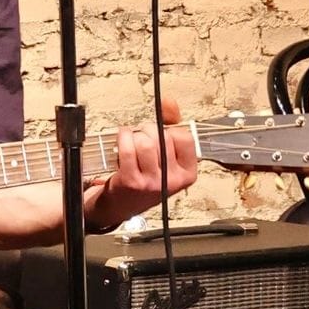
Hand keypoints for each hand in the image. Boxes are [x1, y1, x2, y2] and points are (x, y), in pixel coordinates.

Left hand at [85, 98, 200, 230]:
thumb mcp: (166, 158)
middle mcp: (172, 180)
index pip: (184, 137)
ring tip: (132, 141)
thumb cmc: (145, 179)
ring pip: (145, 141)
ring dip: (135, 135)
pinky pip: (128, 147)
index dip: (170, 130)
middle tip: (142, 138)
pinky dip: (123, 137)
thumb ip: (171, 126)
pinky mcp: (131, 181)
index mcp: (187, 174)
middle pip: (163, 137)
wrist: (121, 205)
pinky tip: (122, 139)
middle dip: (149, 130)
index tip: (160, 135)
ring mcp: (152, 182)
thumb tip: (169, 102)